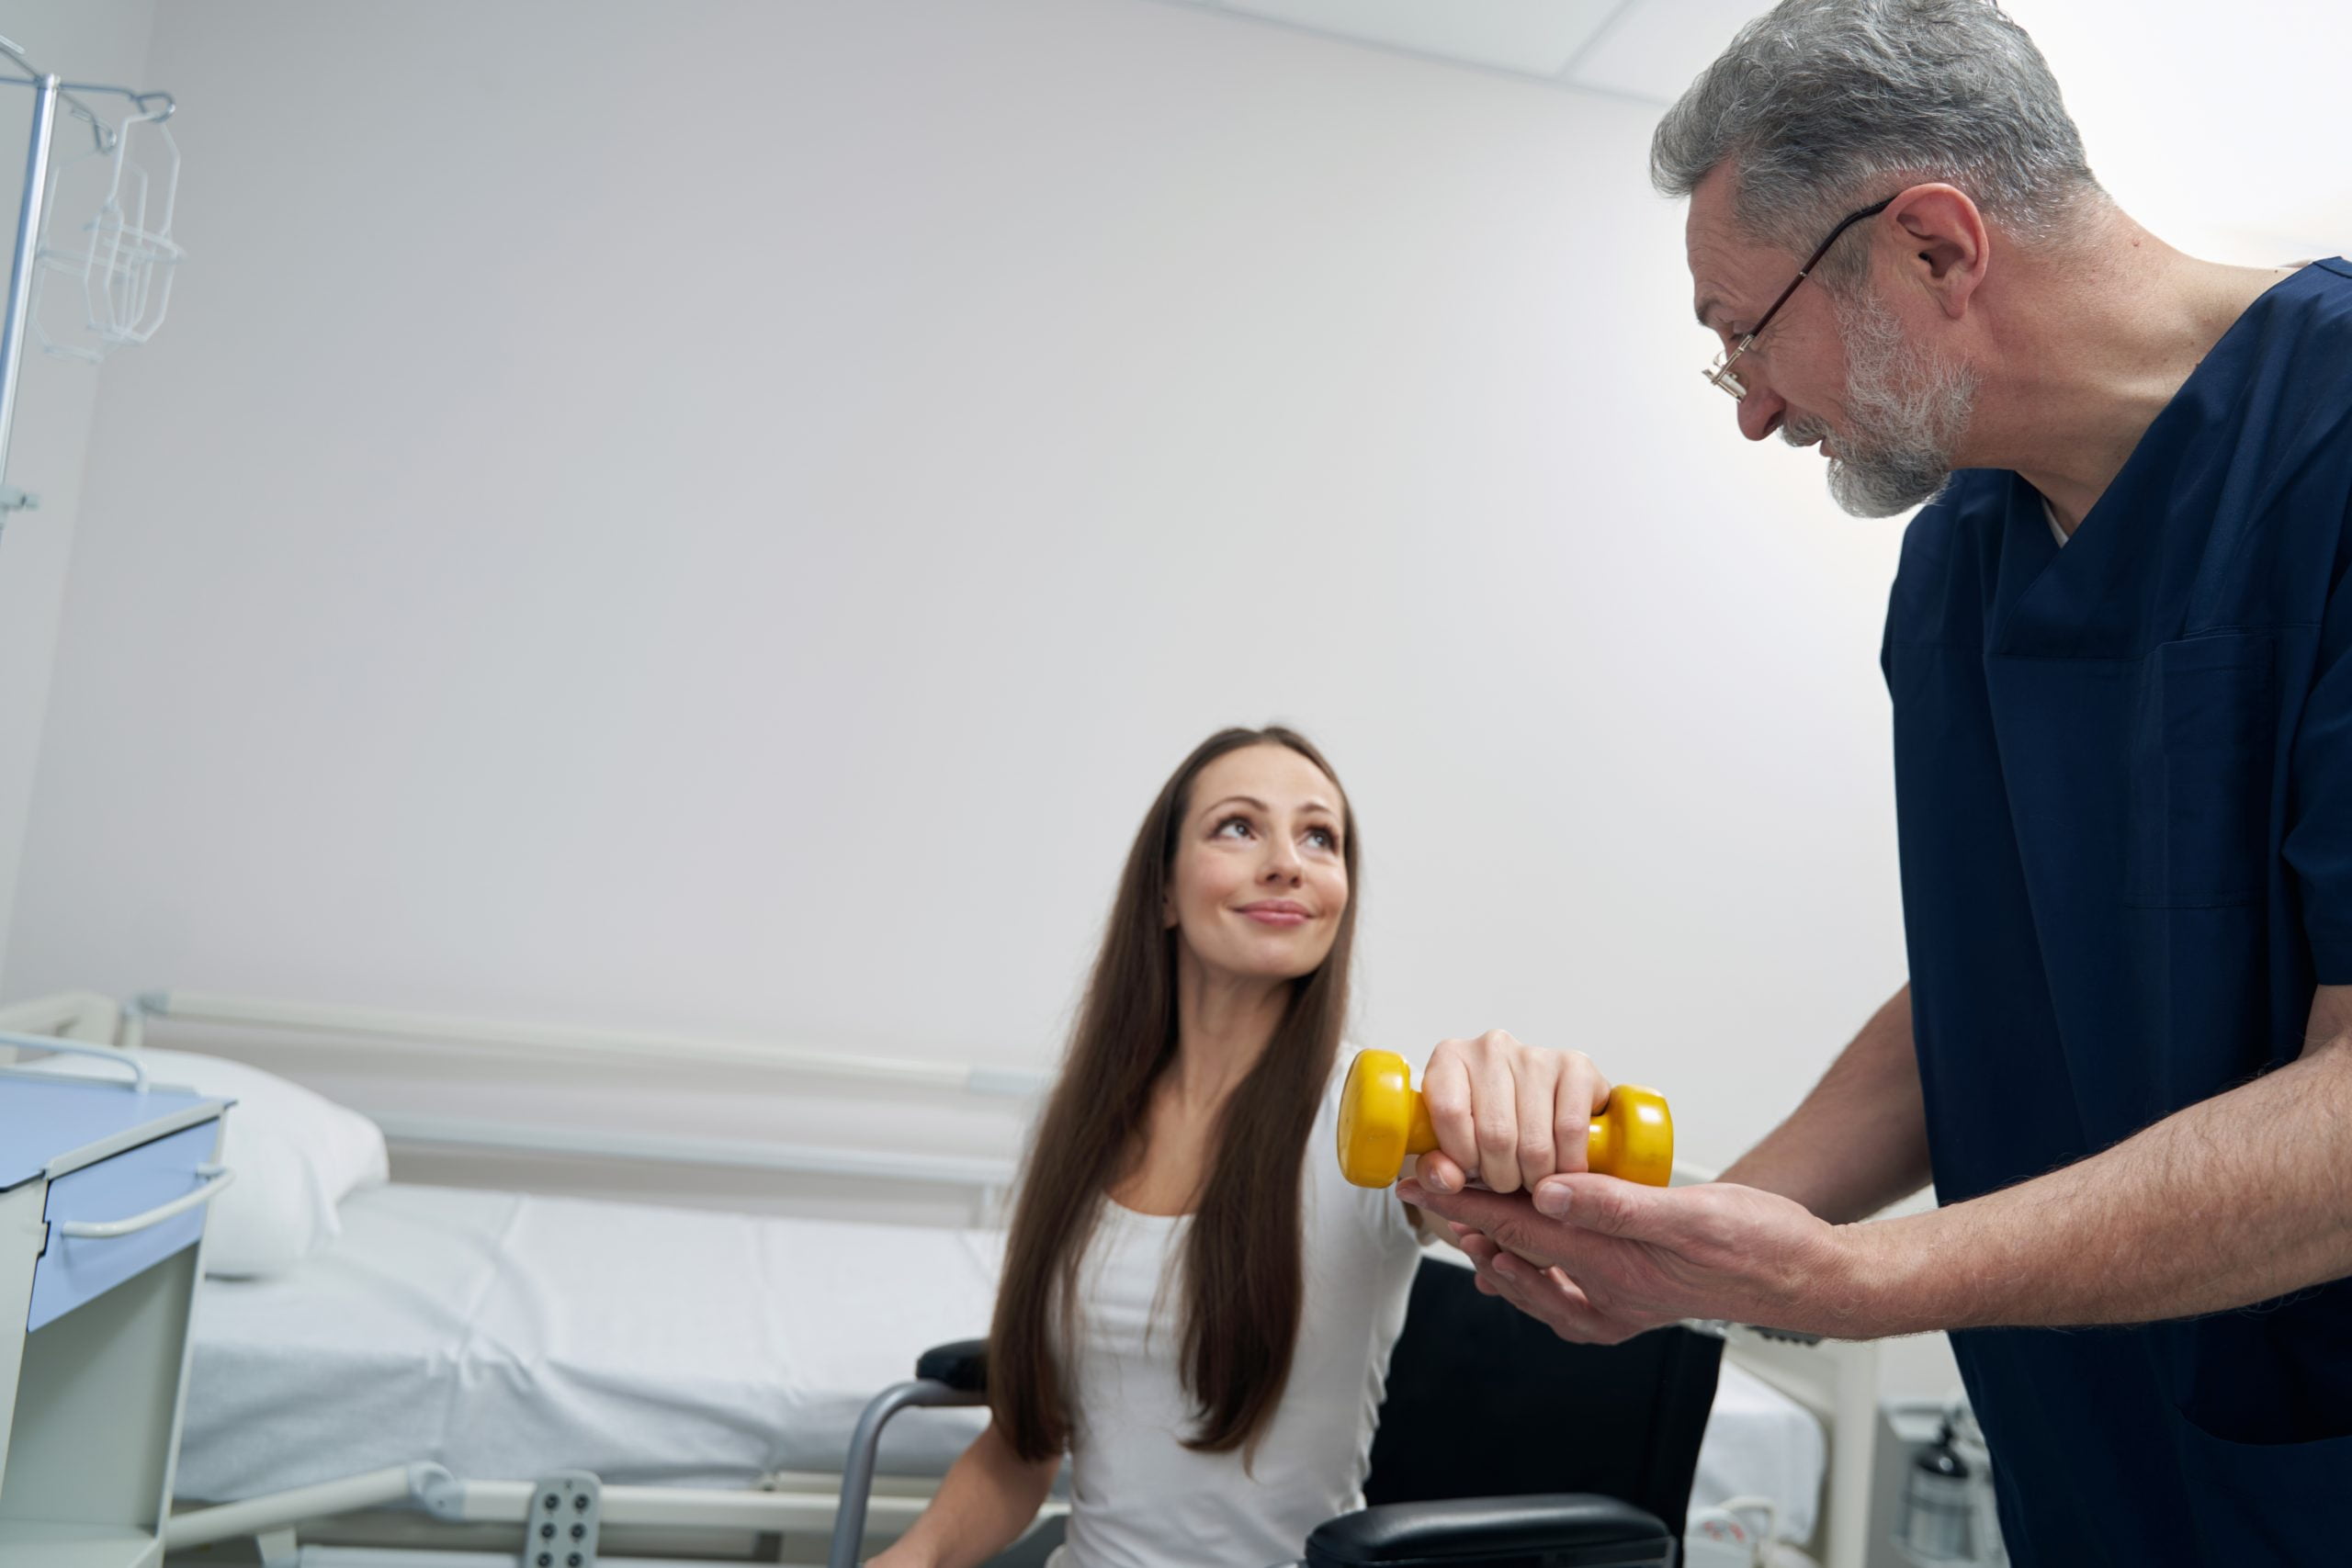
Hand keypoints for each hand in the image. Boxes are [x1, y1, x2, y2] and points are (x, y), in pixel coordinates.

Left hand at [1404, 1170, 1882, 1341]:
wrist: (1808, 1278)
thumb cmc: (1762, 1244)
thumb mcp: (1692, 1214)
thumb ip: (1615, 1204)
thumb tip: (1547, 1192)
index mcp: (1616, 1267)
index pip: (1519, 1228)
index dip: (1465, 1201)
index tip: (1423, 1179)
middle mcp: (1608, 1295)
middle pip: (1516, 1254)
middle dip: (1467, 1223)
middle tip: (1426, 1191)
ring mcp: (1619, 1304)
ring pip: (1534, 1279)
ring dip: (1494, 1250)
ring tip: (1462, 1227)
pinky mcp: (1634, 1300)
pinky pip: (1563, 1295)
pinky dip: (1531, 1276)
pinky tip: (1520, 1264)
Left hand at [1417, 1030, 1610, 1195]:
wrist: (1548, 1119)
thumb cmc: (1494, 1136)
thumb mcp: (1454, 1159)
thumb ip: (1437, 1176)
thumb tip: (1446, 1178)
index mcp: (1450, 1059)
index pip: (1450, 1111)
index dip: (1462, 1158)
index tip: (1472, 1171)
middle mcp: (1491, 1047)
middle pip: (1495, 1135)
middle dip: (1502, 1177)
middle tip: (1507, 1179)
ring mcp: (1535, 1054)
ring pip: (1534, 1142)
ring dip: (1536, 1178)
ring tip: (1532, 1175)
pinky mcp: (1576, 1065)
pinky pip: (1571, 1129)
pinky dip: (1568, 1164)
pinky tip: (1562, 1167)